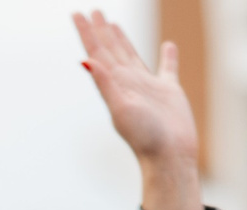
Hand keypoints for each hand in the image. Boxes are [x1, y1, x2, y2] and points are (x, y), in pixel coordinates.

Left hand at [73, 12, 201, 209]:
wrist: (169, 157)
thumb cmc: (145, 137)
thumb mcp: (121, 108)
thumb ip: (105, 83)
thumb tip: (85, 60)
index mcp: (115, 84)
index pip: (97, 52)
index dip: (87, 33)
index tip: (77, 13)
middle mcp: (128, 83)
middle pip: (110, 50)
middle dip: (100, 31)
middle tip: (92, 11)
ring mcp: (148, 87)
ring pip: (132, 55)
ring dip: (122, 39)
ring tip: (113, 25)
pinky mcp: (169, 92)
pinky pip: (167, 68)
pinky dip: (168, 56)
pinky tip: (168, 45)